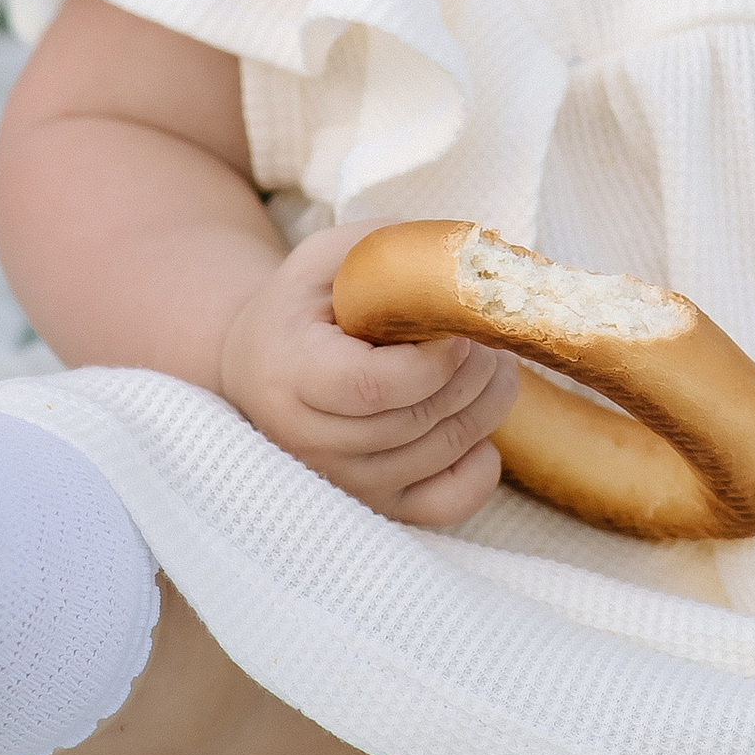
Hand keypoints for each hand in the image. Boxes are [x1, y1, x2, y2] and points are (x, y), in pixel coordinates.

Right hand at [218, 224, 518, 526]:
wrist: (260, 365)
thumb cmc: (304, 304)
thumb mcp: (331, 257)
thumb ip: (391, 251)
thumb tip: (471, 259)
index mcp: (292, 373)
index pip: (373, 386)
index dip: (433, 360)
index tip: (458, 327)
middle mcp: (310, 442)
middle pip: (417, 419)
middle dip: (475, 372)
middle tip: (492, 335)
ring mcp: (344, 482)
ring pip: (440, 454)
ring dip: (489, 405)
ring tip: (495, 362)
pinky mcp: (375, 504)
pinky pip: (447, 503)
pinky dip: (481, 469)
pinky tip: (480, 427)